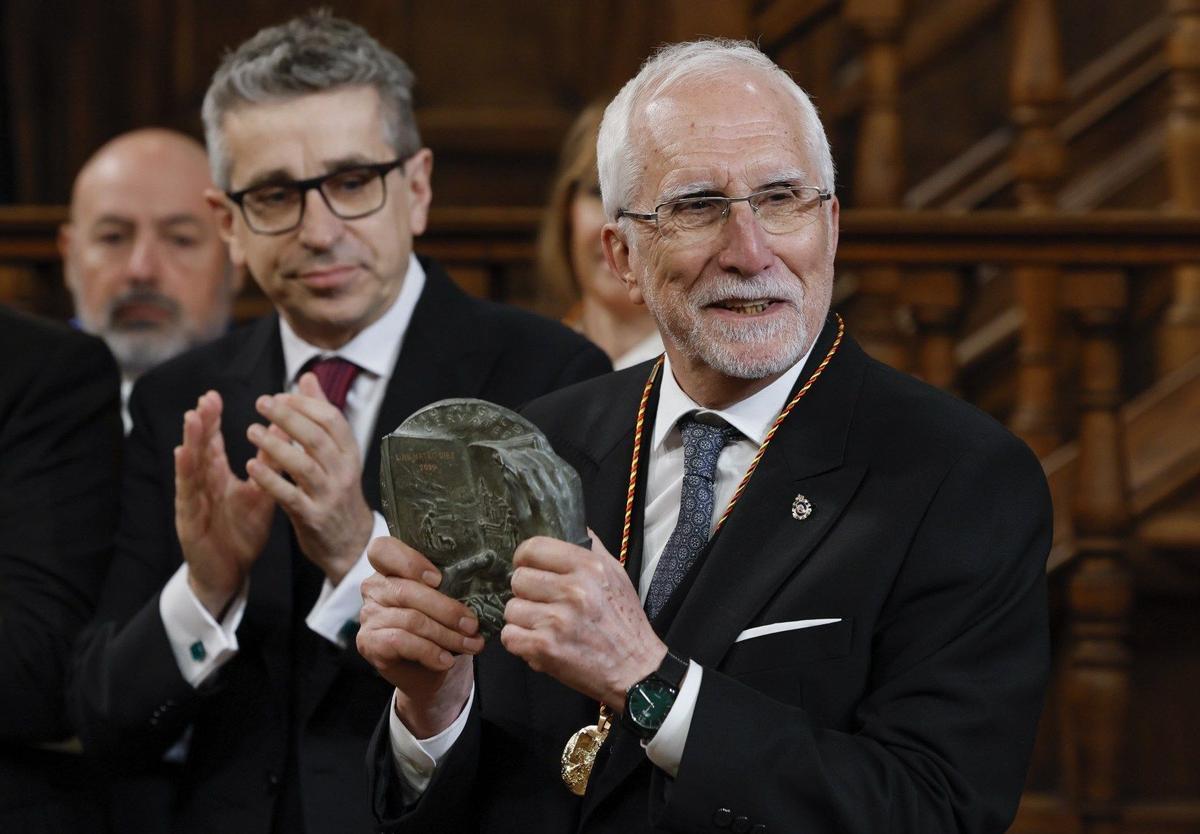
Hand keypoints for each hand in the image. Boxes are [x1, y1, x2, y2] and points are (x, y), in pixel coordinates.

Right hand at [175, 390, 274, 616]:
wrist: (230, 573)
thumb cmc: (241, 532)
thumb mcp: (259, 495)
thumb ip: (267, 467)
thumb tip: (281, 435)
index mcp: (218, 479)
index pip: (213, 445)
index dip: (212, 422)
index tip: (213, 397)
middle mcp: (203, 486)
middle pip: (200, 451)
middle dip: (202, 425)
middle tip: (205, 399)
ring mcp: (194, 503)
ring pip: (191, 468)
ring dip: (190, 443)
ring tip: (192, 419)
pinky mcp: (189, 522)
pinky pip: (188, 497)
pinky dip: (185, 476)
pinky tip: (183, 457)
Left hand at [245, 372, 373, 583]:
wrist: (350, 543)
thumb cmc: (336, 492)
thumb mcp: (337, 454)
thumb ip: (321, 416)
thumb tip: (308, 377)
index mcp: (349, 453)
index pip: (332, 420)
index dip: (306, 404)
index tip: (280, 395)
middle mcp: (343, 472)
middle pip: (317, 438)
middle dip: (289, 418)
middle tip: (262, 403)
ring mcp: (329, 496)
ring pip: (304, 465)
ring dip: (276, 446)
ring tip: (251, 431)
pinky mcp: (313, 517)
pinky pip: (290, 496)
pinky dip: (270, 480)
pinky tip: (251, 466)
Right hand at [357, 536, 484, 737]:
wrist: (425, 670)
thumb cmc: (437, 626)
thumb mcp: (443, 601)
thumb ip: (448, 586)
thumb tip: (478, 583)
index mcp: (390, 568)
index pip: (383, 549)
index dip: (409, 561)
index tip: (438, 579)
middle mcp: (374, 587)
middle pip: (408, 591)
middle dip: (447, 610)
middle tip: (472, 624)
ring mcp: (368, 615)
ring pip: (410, 619)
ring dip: (446, 635)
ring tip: (470, 644)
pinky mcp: (368, 642)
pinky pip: (401, 642)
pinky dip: (429, 652)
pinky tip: (446, 660)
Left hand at [502, 532, 665, 710]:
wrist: (636, 670)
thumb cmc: (625, 622)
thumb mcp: (616, 574)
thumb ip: (591, 548)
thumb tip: (572, 522)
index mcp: (588, 567)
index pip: (533, 548)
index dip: (525, 559)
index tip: (529, 568)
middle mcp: (573, 590)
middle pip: (518, 579)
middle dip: (526, 593)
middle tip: (543, 604)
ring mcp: (557, 620)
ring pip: (511, 609)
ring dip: (523, 620)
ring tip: (544, 626)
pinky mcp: (545, 648)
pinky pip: (509, 636)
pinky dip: (520, 643)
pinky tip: (539, 643)